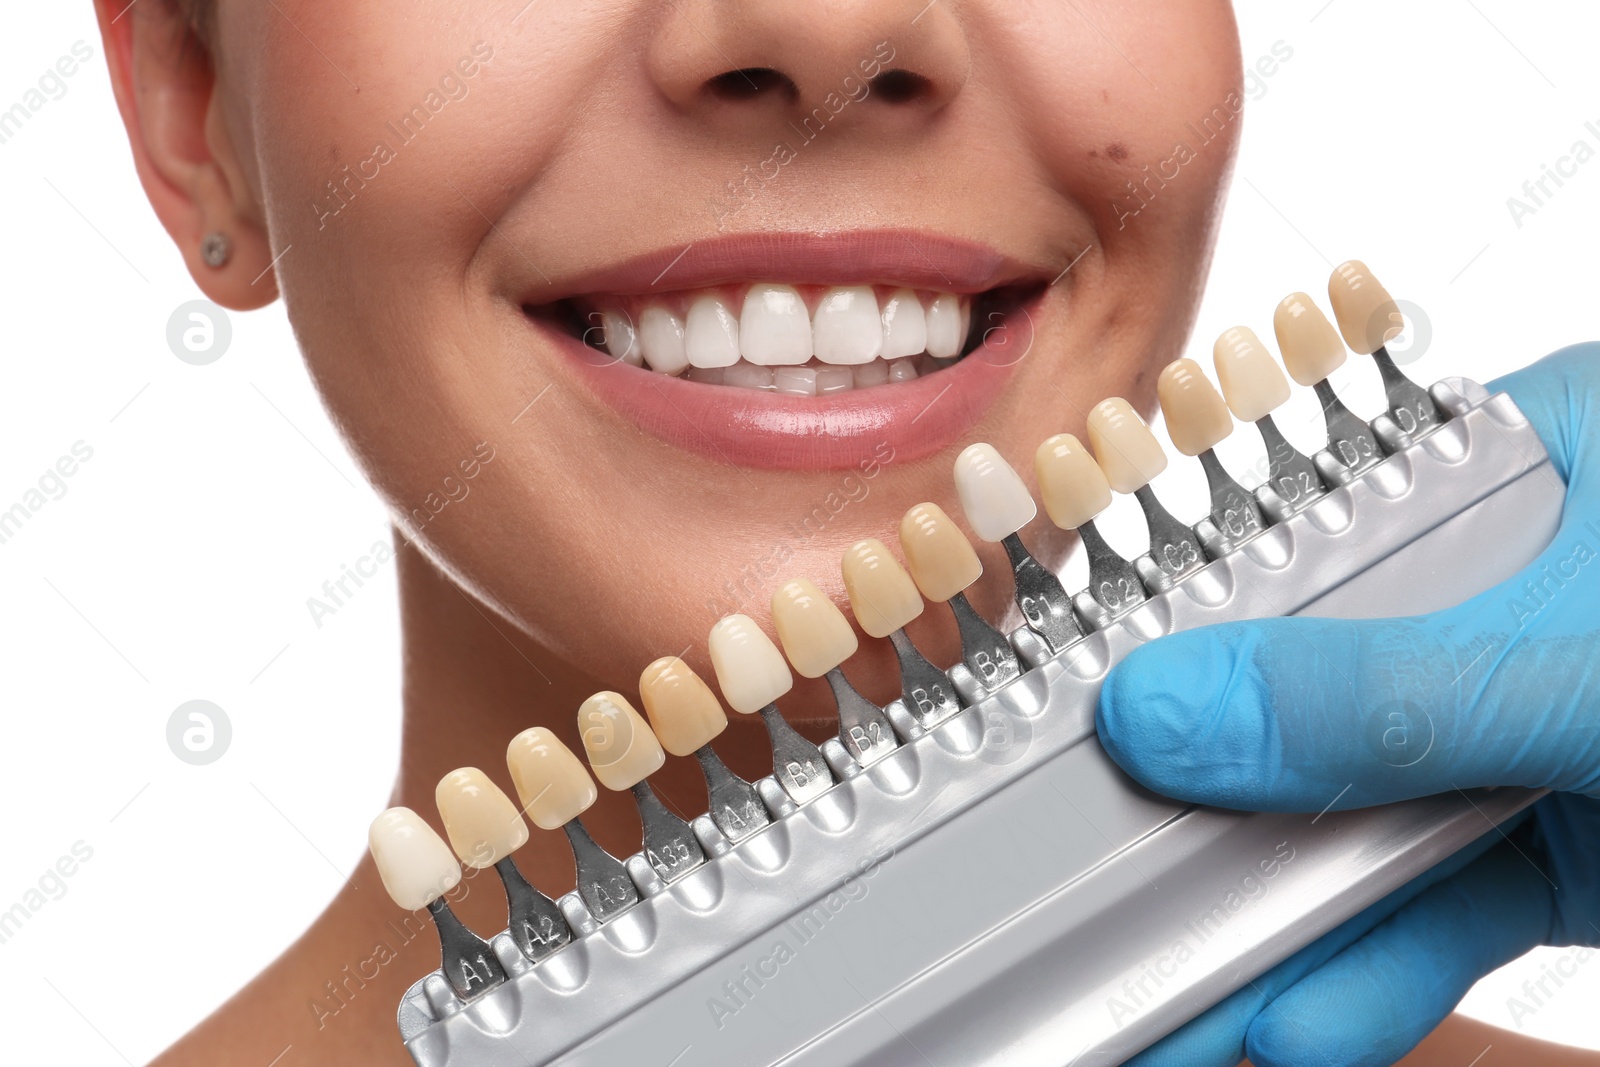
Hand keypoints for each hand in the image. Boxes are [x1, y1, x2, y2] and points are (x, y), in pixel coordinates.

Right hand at [1096, 344, 1599, 1066]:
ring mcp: (1554, 717)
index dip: (1191, 628)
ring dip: (1284, 909)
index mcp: (1549, 463)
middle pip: (1323, 692)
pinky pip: (1447, 892)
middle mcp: (1533, 586)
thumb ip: (1402, 696)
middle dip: (1223, 807)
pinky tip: (1299, 1005)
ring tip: (1188, 986)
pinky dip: (1374, 957)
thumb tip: (1183, 710)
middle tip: (1110, 877)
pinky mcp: (1583, 832)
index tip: (1095, 712)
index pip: (1311, 535)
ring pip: (1376, 809)